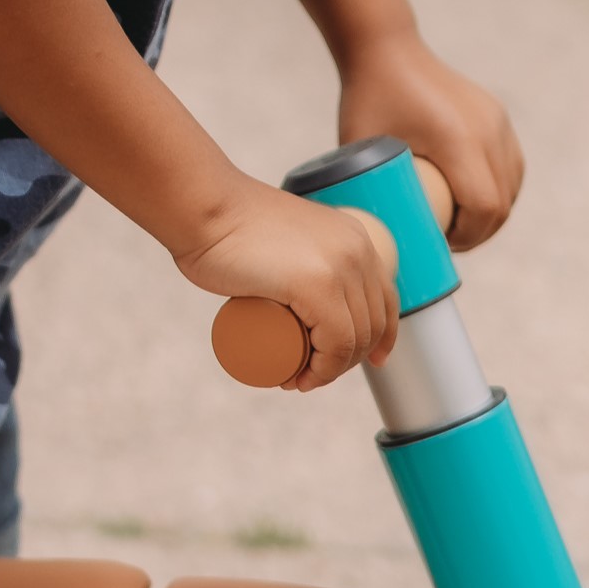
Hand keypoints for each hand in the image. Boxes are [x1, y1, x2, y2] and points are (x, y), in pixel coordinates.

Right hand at [174, 183, 399, 390]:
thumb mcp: (284, 232)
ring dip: (330, 372)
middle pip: (370, 324)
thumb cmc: (228, 223)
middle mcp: (358, 249)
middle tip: (303, 373)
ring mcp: (341, 266)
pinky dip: (324, 371)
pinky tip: (303, 380)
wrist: (203, 208)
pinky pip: (336, 342)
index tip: (361, 360)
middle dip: (345, 362)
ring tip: (296, 378)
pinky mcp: (317, 284)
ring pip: (353, 339)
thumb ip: (294, 244)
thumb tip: (292, 272)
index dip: (382, 338)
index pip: (385, 299)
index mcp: (355, 237)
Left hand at [337, 35, 523, 251]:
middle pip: (503, 202)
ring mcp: (497, 120)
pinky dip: (499, 188)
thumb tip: (369, 238)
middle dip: (481, 232)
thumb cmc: (367, 98)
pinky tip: (475, 200)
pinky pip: (511, 164)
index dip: (469, 237)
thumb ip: (367, 189)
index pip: (484, 207)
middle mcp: (487, 129)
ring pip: (512, 185)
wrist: (387, 48)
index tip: (442, 246)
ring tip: (461, 225)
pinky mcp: (497, 115)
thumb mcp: (360, 149)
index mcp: (458, 140)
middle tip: (449, 244)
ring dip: (493, 212)